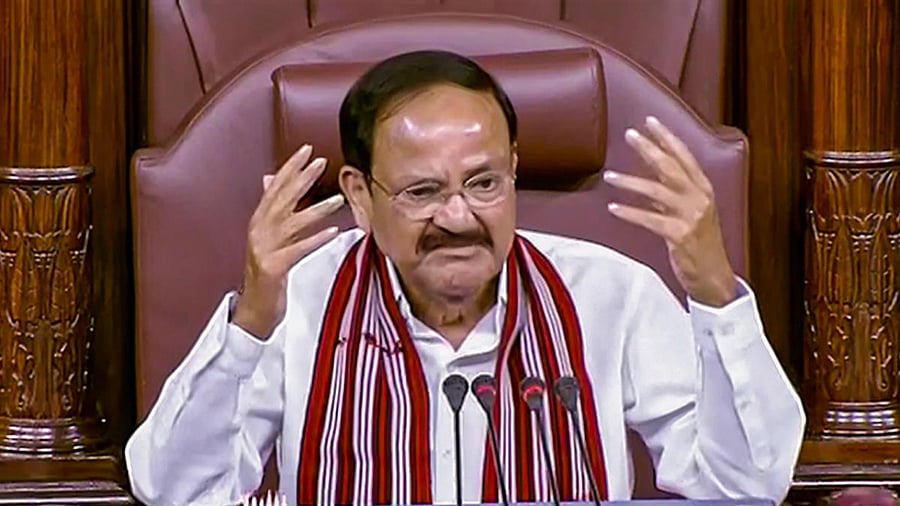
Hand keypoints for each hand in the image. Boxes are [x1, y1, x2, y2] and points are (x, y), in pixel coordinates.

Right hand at [232, 144, 344, 338]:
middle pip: (282, 200)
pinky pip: (297, 250)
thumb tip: (270, 178)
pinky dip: (315, 240)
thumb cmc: (267, 272)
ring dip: (317, 210)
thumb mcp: (268, 236)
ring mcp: (264, 249)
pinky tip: (333, 233)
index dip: (290, 167)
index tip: (307, 150)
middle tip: (322, 162)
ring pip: (292, 223)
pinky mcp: (273, 268)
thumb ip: (271, 208)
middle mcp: (258, 231)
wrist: (255, 308)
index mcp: (259, 221)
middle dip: (302, 179)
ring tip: (339, 200)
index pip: (275, 187)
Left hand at [604, 116, 736, 306]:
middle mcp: (700, 198)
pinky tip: (613, 208)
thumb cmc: (699, 244)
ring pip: (657, 191)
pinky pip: (650, 219)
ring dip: (631, 181)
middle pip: (671, 166)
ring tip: (609, 175)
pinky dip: (630, 213)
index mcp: (704, 188)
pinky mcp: (680, 235)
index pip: (684, 155)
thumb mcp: (688, 212)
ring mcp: (692, 216)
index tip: (649, 121)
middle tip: (629, 135)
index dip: (666, 137)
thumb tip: (645, 179)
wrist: (713, 277)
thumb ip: (669, 195)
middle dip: (649, 148)